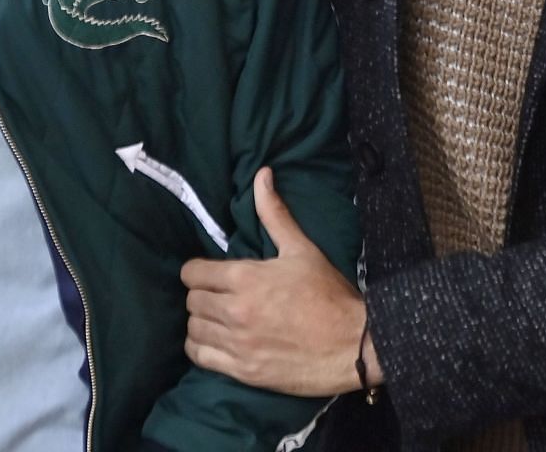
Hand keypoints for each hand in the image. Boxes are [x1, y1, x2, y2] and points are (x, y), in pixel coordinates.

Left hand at [181, 167, 373, 397]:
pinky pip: (200, 357)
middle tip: (218, 295)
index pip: (192, 273)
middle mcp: (235, 311)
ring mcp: (237, 344)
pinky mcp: (242, 371)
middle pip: (191, 300)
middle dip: (201, 294)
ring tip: (218, 318)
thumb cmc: (329, 294)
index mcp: (245, 278)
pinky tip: (215, 342)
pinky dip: (201, 348)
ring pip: (193, 328)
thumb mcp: (302, 250)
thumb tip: (262, 174)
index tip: (208, 273)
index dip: (197, 270)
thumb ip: (274, 214)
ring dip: (202, 321)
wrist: (353, 344)